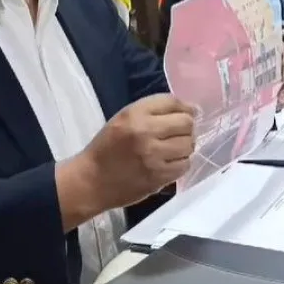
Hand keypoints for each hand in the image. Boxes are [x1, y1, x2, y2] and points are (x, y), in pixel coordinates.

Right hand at [56, 94, 194, 229]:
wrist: (91, 180)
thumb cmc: (108, 146)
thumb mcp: (124, 118)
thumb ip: (155, 110)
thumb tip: (193, 110)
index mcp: (134, 114)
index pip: (172, 102)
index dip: (186, 107)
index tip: (189, 113)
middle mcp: (145, 132)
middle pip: (186, 123)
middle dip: (187, 128)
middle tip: (177, 134)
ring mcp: (153, 156)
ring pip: (189, 144)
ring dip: (185, 146)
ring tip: (172, 150)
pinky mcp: (158, 176)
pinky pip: (185, 165)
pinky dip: (181, 163)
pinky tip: (169, 163)